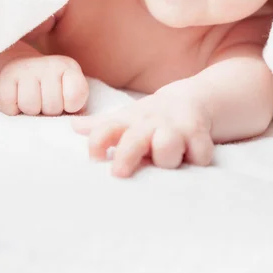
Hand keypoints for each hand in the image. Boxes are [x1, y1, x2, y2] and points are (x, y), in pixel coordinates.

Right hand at [0, 54, 88, 115]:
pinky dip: (12, 110)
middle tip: (46, 103)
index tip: (66, 103)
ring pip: (30, 106)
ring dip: (31, 111)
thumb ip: (77, 104)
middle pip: (52, 106)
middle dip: (50, 111)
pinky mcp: (7, 77)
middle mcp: (49, 64)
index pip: (75, 96)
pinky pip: (9, 105)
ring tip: (34, 102)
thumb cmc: (54, 88)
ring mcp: (27, 69)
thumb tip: (74, 122)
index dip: (70, 107)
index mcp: (69, 67)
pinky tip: (18, 100)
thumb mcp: (71, 91)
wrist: (27, 69)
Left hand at [71, 82, 213, 177]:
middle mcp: (151, 124)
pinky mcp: (200, 134)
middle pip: (135, 139)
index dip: (97, 141)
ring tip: (167, 164)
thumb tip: (72, 126)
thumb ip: (102, 127)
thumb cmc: (153, 119)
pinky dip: (198, 160)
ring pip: (167, 146)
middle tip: (119, 172)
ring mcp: (176, 129)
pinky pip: (200, 154)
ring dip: (166, 158)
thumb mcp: (127, 119)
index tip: (93, 157)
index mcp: (131, 122)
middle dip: (127, 155)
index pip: (106, 128)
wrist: (193, 100)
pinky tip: (195, 160)